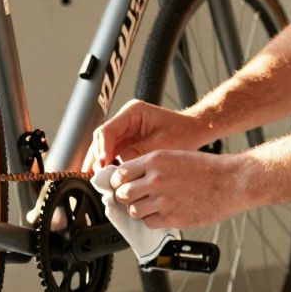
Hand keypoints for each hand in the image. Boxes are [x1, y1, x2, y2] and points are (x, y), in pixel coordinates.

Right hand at [83, 100, 204, 171]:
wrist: (194, 130)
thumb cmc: (183, 133)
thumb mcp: (161, 145)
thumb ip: (138, 153)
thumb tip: (118, 166)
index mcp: (132, 112)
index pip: (107, 130)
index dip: (102, 150)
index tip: (102, 167)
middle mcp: (125, 119)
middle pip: (101, 138)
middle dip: (97, 158)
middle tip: (97, 177)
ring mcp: (125, 129)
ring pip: (104, 146)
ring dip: (100, 162)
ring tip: (96, 179)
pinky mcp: (128, 140)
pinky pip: (113, 152)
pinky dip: (108, 164)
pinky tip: (105, 177)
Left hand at [109, 149, 252, 228]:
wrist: (231, 182)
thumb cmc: (207, 169)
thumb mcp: (175, 156)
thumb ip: (151, 166)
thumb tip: (130, 177)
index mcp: (155, 160)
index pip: (120, 174)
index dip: (118, 181)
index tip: (121, 185)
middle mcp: (155, 180)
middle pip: (123, 194)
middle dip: (127, 197)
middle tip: (135, 197)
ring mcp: (163, 201)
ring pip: (133, 211)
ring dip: (139, 210)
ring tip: (152, 205)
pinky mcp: (171, 218)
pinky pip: (149, 223)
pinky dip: (152, 220)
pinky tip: (164, 212)